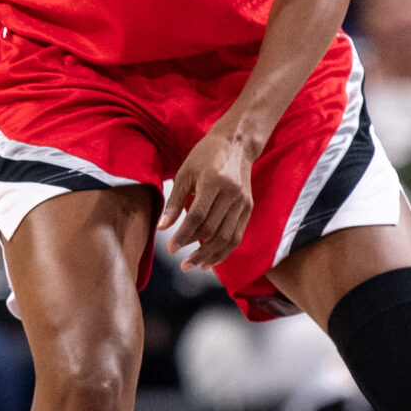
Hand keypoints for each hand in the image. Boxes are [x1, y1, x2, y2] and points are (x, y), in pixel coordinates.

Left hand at [160, 125, 255, 271]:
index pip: (197, 216)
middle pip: (213, 230)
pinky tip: (210, 260)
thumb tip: (161, 228)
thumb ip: (174, 202)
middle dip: (196, 251)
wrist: (236, 144)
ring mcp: (243, 202)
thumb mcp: (184, 174)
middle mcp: (231, 193)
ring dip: (211, 256)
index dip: (183, 235)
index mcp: (213, 182)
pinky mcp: (248, 208)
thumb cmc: (205, 157)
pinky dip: (224, 251)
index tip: (170, 249)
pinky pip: (237, 235)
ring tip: (194, 266)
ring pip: (228, 237)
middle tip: (181, 265)